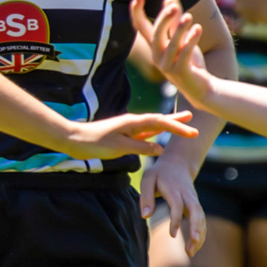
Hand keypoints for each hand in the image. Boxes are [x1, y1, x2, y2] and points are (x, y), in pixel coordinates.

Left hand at [63, 111, 196, 159]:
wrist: (73, 140)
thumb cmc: (94, 144)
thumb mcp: (118, 147)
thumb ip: (140, 148)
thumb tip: (160, 149)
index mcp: (132, 123)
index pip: (159, 122)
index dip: (176, 127)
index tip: (192, 131)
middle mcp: (132, 123)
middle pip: (159, 120)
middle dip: (176, 120)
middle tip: (193, 117)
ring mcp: (128, 128)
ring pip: (152, 126)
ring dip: (167, 125)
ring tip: (182, 123)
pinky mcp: (123, 135)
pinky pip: (144, 134)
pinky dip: (154, 133)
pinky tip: (158, 135)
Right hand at [130, 0, 201, 67]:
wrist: (201, 87)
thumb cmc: (188, 62)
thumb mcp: (182, 38)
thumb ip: (175, 20)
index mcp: (155, 45)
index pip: (141, 27)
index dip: (137, 12)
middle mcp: (158, 55)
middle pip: (155, 35)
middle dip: (163, 19)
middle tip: (174, 7)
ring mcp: (168, 65)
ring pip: (171, 45)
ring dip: (179, 29)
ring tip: (188, 16)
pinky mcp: (181, 72)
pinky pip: (184, 54)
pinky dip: (191, 41)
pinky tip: (198, 28)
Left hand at [139, 154, 207, 253]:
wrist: (178, 164)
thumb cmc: (159, 174)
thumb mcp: (148, 179)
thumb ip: (146, 196)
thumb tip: (145, 215)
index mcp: (174, 188)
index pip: (178, 204)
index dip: (176, 219)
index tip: (172, 234)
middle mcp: (187, 195)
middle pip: (196, 211)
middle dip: (196, 227)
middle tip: (193, 242)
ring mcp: (194, 201)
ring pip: (201, 218)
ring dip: (199, 235)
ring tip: (190, 252)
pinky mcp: (195, 207)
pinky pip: (201, 221)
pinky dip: (200, 234)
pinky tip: (193, 248)